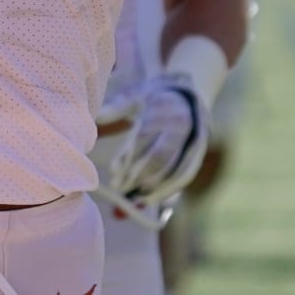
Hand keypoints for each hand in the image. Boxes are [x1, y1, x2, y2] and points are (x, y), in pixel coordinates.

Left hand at [101, 71, 209, 203]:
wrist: (190, 95)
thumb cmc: (155, 95)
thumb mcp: (136, 93)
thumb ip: (117, 105)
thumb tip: (97, 117)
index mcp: (163, 110)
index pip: (144, 138)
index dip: (129, 157)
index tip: (114, 172)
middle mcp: (180, 128)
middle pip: (160, 157)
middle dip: (139, 176)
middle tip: (119, 188)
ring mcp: (193, 143)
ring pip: (174, 171)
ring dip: (154, 188)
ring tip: (133, 200)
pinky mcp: (197, 155)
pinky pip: (184, 176)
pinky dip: (169, 190)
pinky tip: (151, 199)